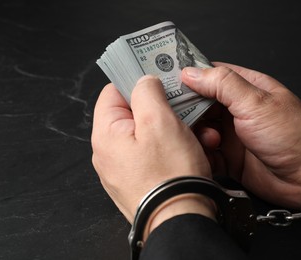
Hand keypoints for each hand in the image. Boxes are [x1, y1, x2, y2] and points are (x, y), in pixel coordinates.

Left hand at [91, 75, 214, 229]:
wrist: (181, 220)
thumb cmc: (170, 175)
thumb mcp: (160, 121)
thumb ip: (147, 92)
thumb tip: (143, 81)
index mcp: (105, 135)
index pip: (113, 92)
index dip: (136, 81)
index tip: (157, 77)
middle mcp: (109, 153)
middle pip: (133, 114)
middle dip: (161, 109)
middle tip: (182, 108)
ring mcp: (123, 169)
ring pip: (148, 135)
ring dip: (172, 129)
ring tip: (195, 133)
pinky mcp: (139, 180)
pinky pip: (153, 154)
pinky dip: (170, 148)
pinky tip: (190, 150)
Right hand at [182, 63, 300, 213]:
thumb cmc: (293, 135)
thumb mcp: (255, 102)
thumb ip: (222, 84)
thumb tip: (191, 73)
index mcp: (244, 89)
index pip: (210, 76)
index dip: (189, 79)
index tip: (170, 85)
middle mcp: (235, 110)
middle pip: (199, 105)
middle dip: (190, 112)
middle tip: (187, 119)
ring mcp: (231, 134)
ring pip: (199, 130)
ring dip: (199, 136)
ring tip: (212, 141)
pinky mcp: (229, 158)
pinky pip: (205, 154)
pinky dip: (203, 156)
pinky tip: (210, 157)